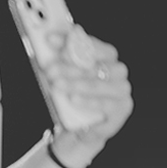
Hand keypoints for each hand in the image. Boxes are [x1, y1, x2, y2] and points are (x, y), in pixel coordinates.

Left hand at [46, 30, 133, 167]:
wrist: (79, 128)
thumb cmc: (72, 99)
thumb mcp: (63, 79)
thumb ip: (59, 62)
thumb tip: (45, 46)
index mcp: (106, 58)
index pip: (92, 44)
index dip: (71, 41)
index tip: (50, 39)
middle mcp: (117, 71)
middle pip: (95, 64)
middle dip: (70, 66)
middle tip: (50, 68)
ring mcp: (122, 90)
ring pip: (99, 83)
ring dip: (76, 83)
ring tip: (57, 84)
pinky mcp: (121, 109)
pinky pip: (105, 104)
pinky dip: (88, 101)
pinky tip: (73, 99)